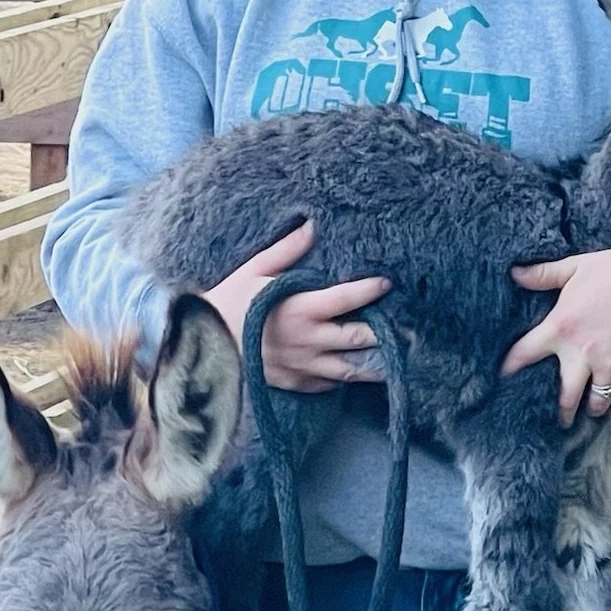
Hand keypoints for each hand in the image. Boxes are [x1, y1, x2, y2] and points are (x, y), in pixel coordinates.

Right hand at [203, 220, 389, 393]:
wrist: (201, 345)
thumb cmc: (227, 302)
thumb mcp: (253, 270)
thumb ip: (286, 251)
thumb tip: (311, 226)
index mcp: (301, 309)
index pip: (346, 299)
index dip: (370, 290)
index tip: (387, 282)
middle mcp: (308, 340)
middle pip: (358, 338)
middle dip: (385, 334)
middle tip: (409, 329)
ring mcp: (303, 365)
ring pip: (349, 369)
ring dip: (374, 364)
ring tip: (395, 359)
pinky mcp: (294, 382)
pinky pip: (327, 383)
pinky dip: (344, 377)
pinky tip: (356, 371)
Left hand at [501, 237, 610, 426]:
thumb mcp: (575, 266)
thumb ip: (543, 275)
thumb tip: (514, 274)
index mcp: (561, 327)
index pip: (525, 353)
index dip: (512, 366)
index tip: (504, 377)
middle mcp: (582, 352)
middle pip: (566, 397)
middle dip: (562, 412)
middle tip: (561, 420)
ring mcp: (610, 364)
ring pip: (598, 401)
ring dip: (594, 406)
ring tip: (592, 409)